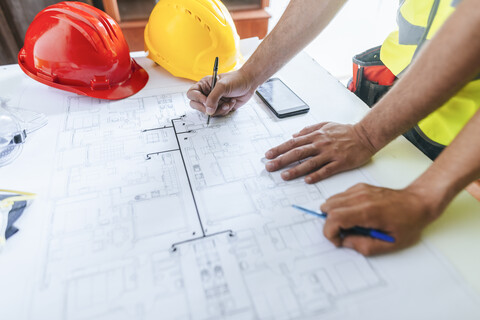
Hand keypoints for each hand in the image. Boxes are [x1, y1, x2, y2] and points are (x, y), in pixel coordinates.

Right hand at [186, 69, 255, 116]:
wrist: (249, 83)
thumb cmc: (236, 80)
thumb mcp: (222, 86)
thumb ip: (213, 98)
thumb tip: (208, 110)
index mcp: (204, 85)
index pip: (192, 94)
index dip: (197, 99)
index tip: (206, 101)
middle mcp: (207, 93)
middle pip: (196, 105)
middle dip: (207, 108)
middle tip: (216, 105)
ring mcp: (214, 101)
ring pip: (208, 112)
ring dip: (219, 109)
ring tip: (227, 102)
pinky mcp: (221, 107)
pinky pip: (218, 114)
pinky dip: (225, 110)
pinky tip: (231, 102)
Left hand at [265, 122, 376, 182]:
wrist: (366, 134)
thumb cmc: (345, 131)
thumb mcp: (325, 125)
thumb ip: (309, 130)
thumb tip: (294, 135)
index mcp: (316, 135)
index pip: (293, 143)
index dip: (279, 149)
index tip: (268, 155)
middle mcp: (320, 144)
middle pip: (297, 152)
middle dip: (281, 160)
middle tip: (270, 167)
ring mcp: (330, 153)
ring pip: (309, 162)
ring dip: (295, 170)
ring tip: (284, 176)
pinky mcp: (340, 162)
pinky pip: (326, 170)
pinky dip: (316, 175)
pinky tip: (307, 180)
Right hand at [321, 183, 438, 255]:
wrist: (418, 202)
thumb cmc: (409, 221)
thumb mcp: (390, 243)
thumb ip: (365, 246)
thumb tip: (346, 242)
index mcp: (368, 212)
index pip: (334, 218)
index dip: (330, 233)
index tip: (338, 240)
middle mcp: (361, 198)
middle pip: (328, 208)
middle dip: (330, 225)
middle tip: (343, 234)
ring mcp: (359, 190)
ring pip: (331, 201)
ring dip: (333, 215)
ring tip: (349, 224)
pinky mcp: (359, 187)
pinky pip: (340, 196)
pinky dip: (340, 207)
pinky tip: (354, 214)